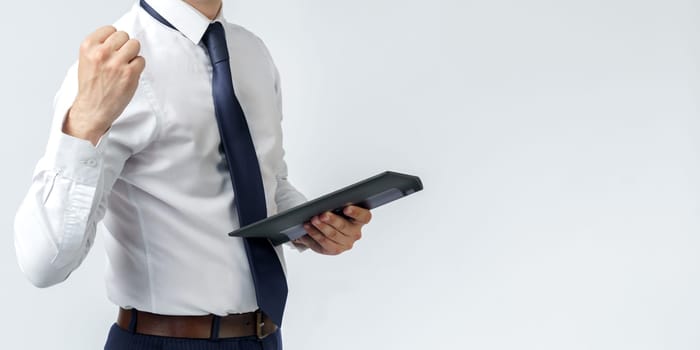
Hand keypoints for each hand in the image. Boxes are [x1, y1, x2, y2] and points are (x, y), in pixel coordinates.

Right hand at [63, 26, 145, 144]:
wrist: (93, 108)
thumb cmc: (91, 85)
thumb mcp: (86, 59)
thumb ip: (100, 46)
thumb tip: (118, 37)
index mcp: (88, 47)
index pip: (110, 29)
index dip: (113, 39)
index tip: (112, 48)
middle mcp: (102, 53)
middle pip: (124, 36)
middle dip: (124, 46)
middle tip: (119, 58)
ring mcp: (116, 63)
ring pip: (135, 45)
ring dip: (132, 54)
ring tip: (124, 65)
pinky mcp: (130, 73)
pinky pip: (141, 60)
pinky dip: (138, 66)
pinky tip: (128, 74)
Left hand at [294, 206, 371, 254]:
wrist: (330, 226)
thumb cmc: (336, 213)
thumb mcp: (339, 206)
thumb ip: (338, 205)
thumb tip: (327, 204)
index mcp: (360, 220)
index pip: (364, 216)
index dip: (356, 212)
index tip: (346, 208)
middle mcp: (355, 233)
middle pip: (344, 227)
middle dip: (331, 220)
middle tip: (321, 215)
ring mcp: (346, 243)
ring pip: (332, 236)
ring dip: (320, 228)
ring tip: (311, 221)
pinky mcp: (335, 250)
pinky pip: (323, 245)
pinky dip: (313, 236)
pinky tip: (307, 231)